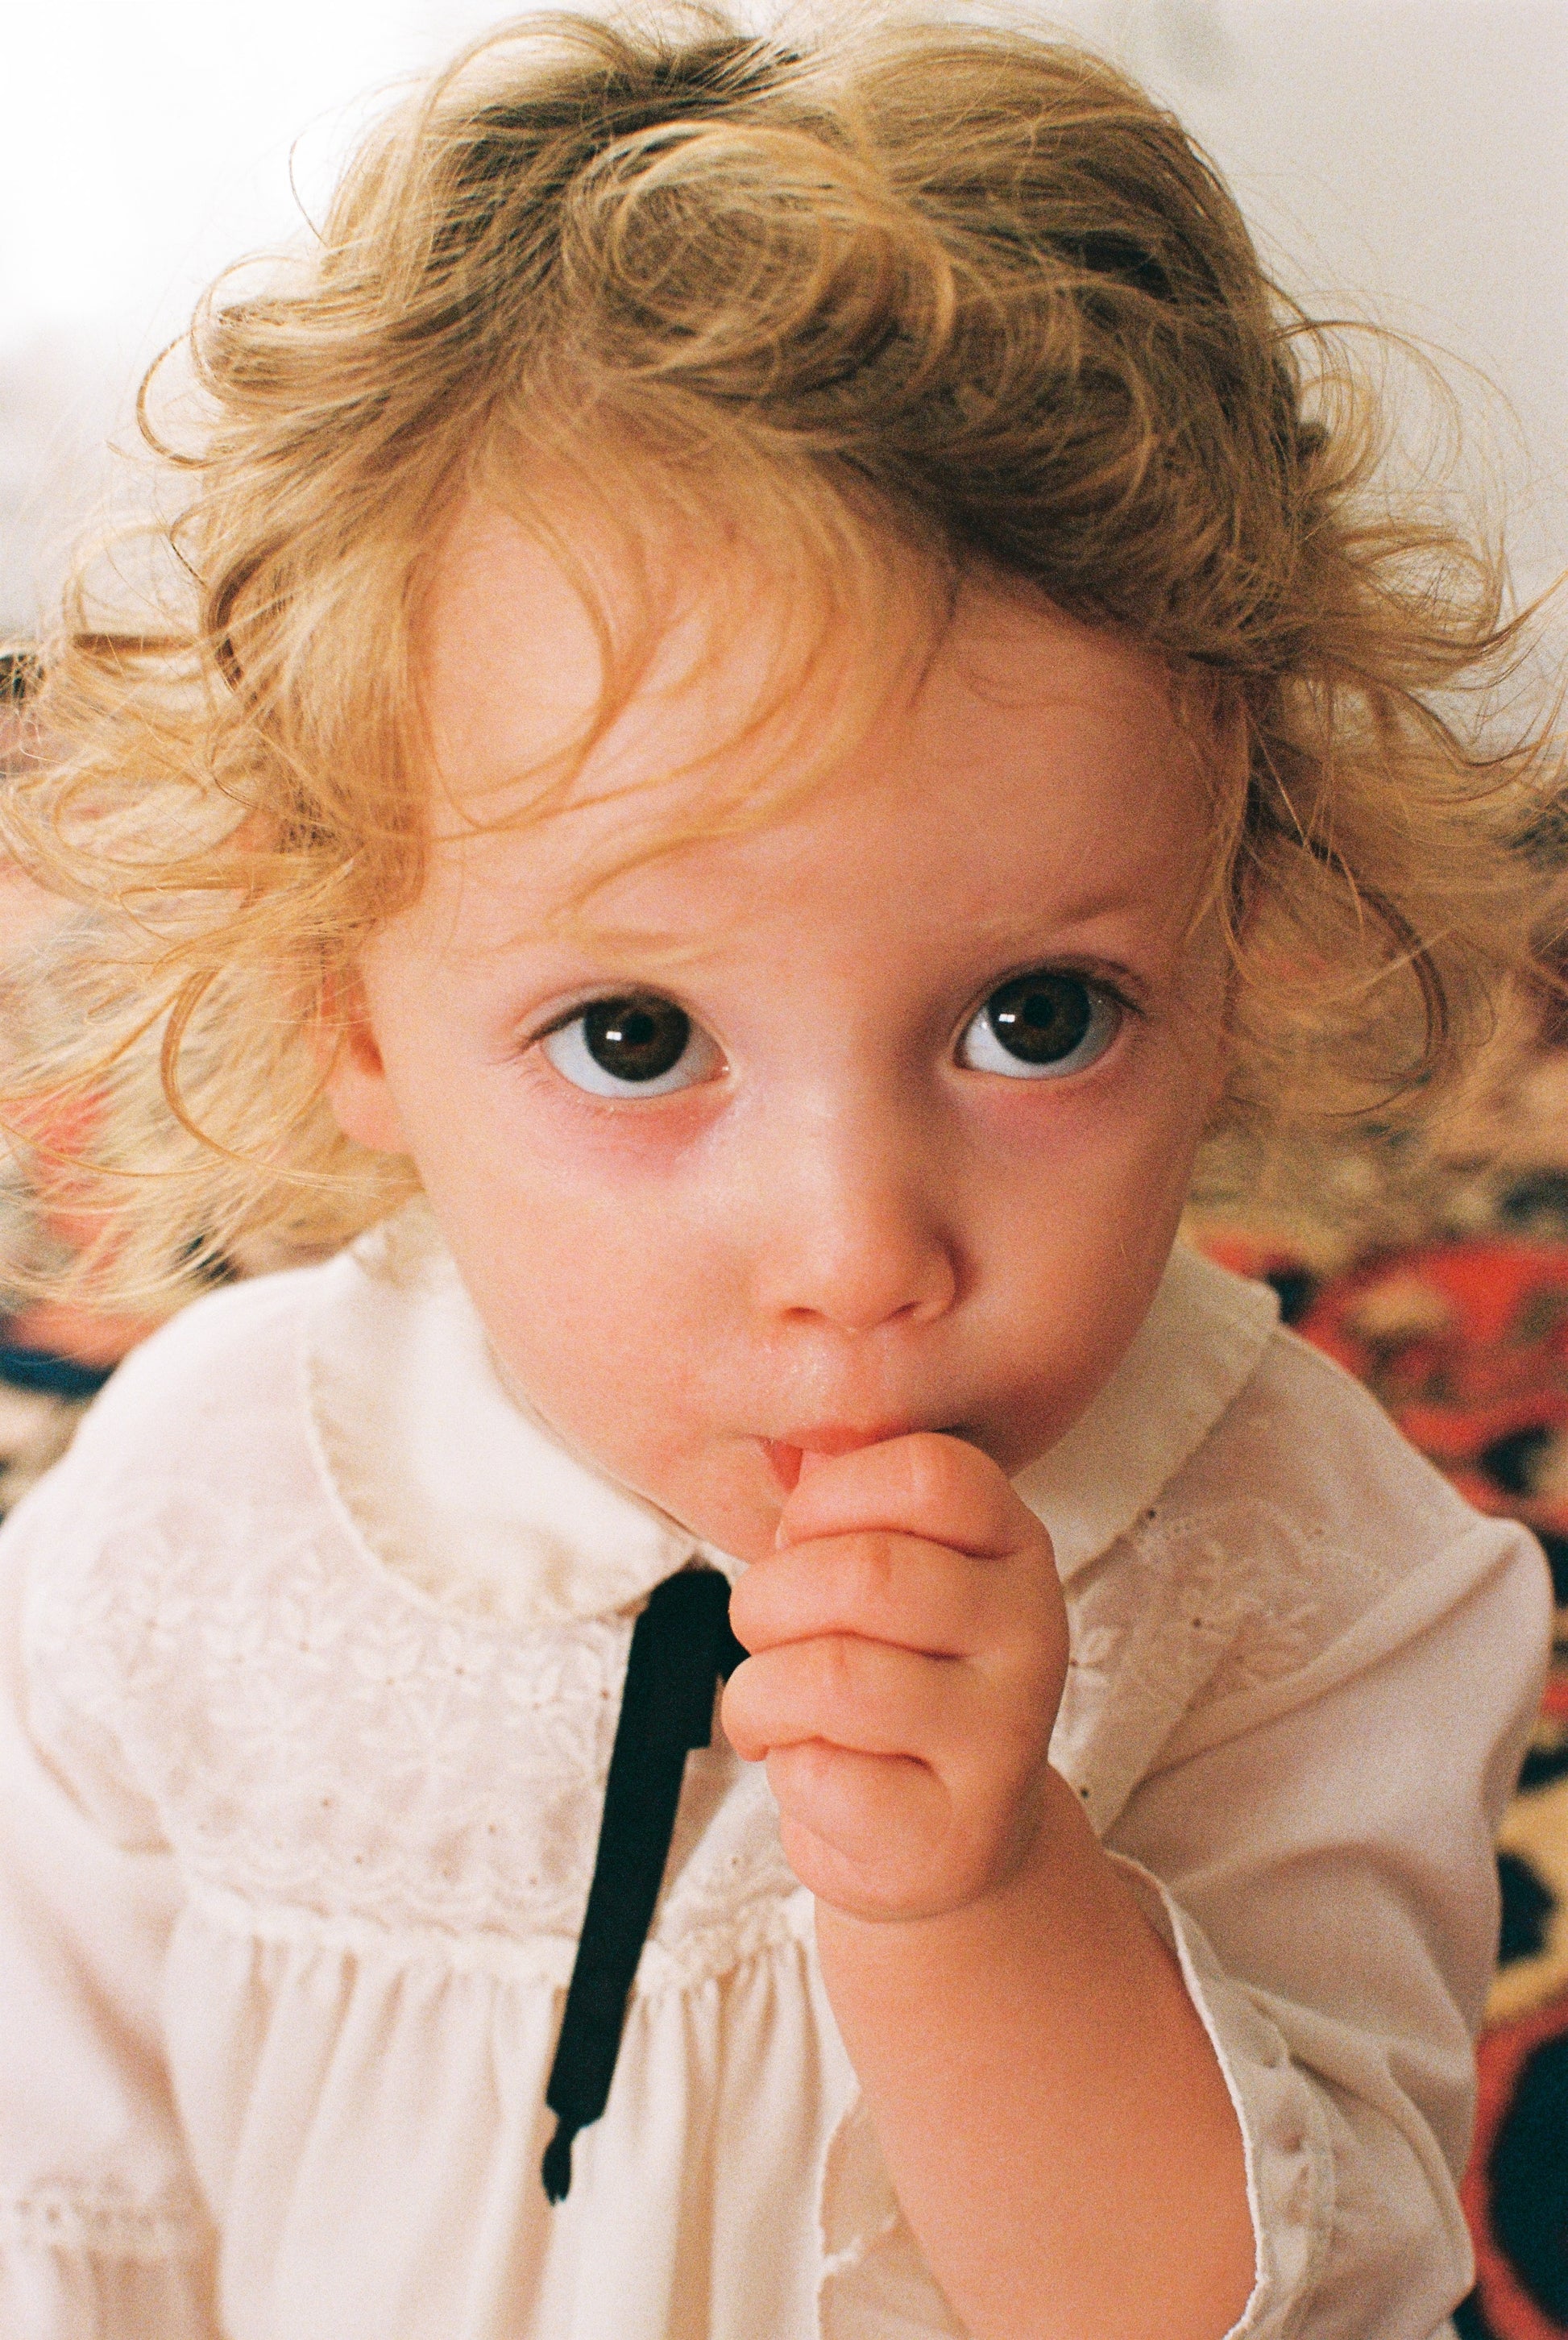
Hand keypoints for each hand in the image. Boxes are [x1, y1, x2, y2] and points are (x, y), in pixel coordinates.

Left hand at [722, 1434, 1068, 1922]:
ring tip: (767, 1706)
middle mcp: (1032, 1632)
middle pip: (866, 1572)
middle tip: (759, 1633)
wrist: (946, 1838)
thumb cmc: (894, 1681)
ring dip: (759, 1691)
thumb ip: (849, 1512)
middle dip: (767, 1600)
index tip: (798, 1541)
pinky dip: (782, 1769)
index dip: (828, 1499)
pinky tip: (805, 1768)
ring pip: (832, 1675)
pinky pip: (822, 1774)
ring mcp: (1003, 1738)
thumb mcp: (893, 1579)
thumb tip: (787, 1446)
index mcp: (1016, 1546)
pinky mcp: (956, 1832)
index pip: (929, 1473)